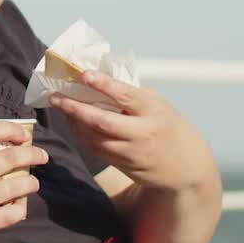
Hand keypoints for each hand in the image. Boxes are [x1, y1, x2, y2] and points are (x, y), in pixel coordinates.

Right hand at [0, 120, 48, 242]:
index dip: (11, 129)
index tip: (22, 135)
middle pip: (11, 157)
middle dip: (32, 155)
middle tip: (41, 156)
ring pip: (17, 186)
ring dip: (30, 183)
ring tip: (32, 184)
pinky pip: (11, 215)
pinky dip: (19, 211)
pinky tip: (18, 209)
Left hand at [50, 71, 213, 190]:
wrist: (188, 167)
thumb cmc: (169, 127)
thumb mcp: (158, 105)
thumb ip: (132, 95)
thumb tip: (99, 78)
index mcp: (153, 110)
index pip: (125, 95)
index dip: (104, 84)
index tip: (84, 74)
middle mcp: (142, 132)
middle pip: (102, 121)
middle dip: (75, 108)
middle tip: (55, 96)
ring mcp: (131, 152)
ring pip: (94, 137)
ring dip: (74, 122)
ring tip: (60, 105)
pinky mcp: (124, 165)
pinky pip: (96, 149)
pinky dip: (82, 135)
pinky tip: (74, 122)